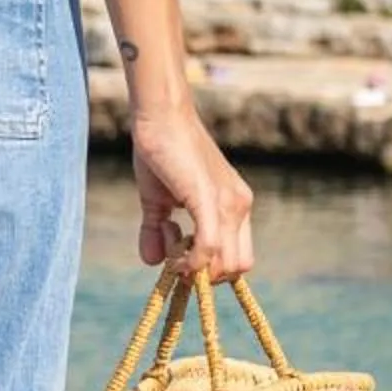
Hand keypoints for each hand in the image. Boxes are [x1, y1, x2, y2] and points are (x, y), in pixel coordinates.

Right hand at [132, 100, 254, 279]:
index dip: (211, 268)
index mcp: (234, 204)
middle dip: (205, 276)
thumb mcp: (157, 199)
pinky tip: (171, 253)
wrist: (161, 114)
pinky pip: (208, 248)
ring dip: (194, 269)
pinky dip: (190, 262)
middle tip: (174, 259)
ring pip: (226, 264)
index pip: (240, 255)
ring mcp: (228, 203)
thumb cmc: (161, 150)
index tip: (179, 257)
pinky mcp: (209, 199)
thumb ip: (157, 231)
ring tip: (167, 243)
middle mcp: (239, 205)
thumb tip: (151, 261)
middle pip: (238, 268)